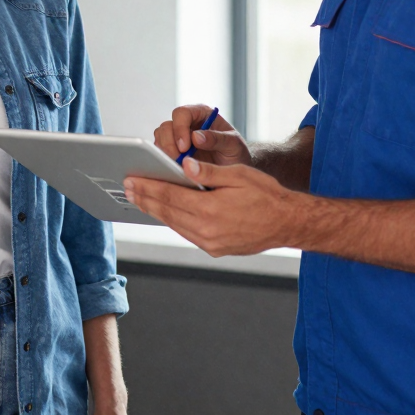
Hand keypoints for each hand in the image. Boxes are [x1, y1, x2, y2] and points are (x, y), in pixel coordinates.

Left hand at [124, 157, 308, 255]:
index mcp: (211, 208)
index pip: (170, 195)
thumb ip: (209, 172)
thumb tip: (183, 165)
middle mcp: (207, 230)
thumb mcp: (239, 175)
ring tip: (140, 199)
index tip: (132, 180)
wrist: (287, 223)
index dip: (148, 187)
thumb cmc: (266, 194)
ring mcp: (211, 243)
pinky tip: (165, 212)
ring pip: (175, 224)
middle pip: (167, 212)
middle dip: (145, 199)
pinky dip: (174, 221)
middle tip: (127, 188)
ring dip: (155, 211)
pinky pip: (187, 233)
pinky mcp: (215, 249)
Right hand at [152, 104, 251, 166]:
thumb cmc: (235, 152)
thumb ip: (217, 139)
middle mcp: (187, 124)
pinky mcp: (173, 152)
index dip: (180, 128)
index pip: (182, 113)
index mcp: (201, 114)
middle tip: (179, 160)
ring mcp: (178, 138)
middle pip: (167, 126)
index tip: (185, 147)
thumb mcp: (233, 144)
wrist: (235, 170)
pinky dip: (164, 161)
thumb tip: (196, 136)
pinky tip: (174, 170)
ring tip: (178, 167)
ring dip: (165, 153)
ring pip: (160, 139)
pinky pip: (161, 153)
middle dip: (169, 144)